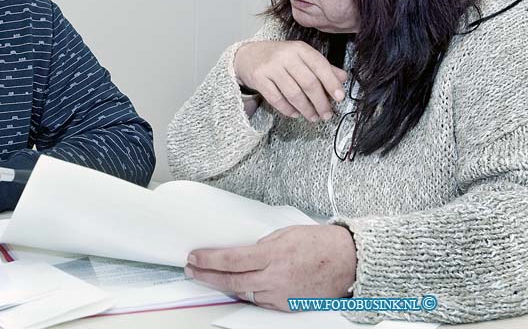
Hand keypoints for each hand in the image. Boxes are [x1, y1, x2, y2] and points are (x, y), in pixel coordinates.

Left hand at [185, 225, 356, 310]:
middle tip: (192, 269)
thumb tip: (241, 253)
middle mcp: (275, 278)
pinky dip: (246, 292)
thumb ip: (261, 245)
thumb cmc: (319, 243)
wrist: (347, 262)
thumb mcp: (284, 234)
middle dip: (207, 276)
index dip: (209, 260)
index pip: (232, 260)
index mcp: (274, 255)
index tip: (194, 256)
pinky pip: (259, 300)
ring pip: (243, 292)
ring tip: (207, 276)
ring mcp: (281, 295)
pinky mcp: (287, 306)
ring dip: (223, 285)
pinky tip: (236, 285)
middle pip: (231, 281)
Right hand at [234, 41, 347, 121]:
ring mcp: (271, 68)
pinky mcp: (259, 79)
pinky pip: (276, 99)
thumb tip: (343, 78)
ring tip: (313, 117)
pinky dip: (288, 109)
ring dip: (306, 109)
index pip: (320, 66)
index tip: (340, 98)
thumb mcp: (301, 57)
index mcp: (300, 49)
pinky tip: (295, 114)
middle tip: (327, 114)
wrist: (247, 56)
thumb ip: (322, 67)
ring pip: (293, 93)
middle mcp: (286, 56)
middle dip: (320, 102)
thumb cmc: (279, 58)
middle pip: (308, 82)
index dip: (331, 83)